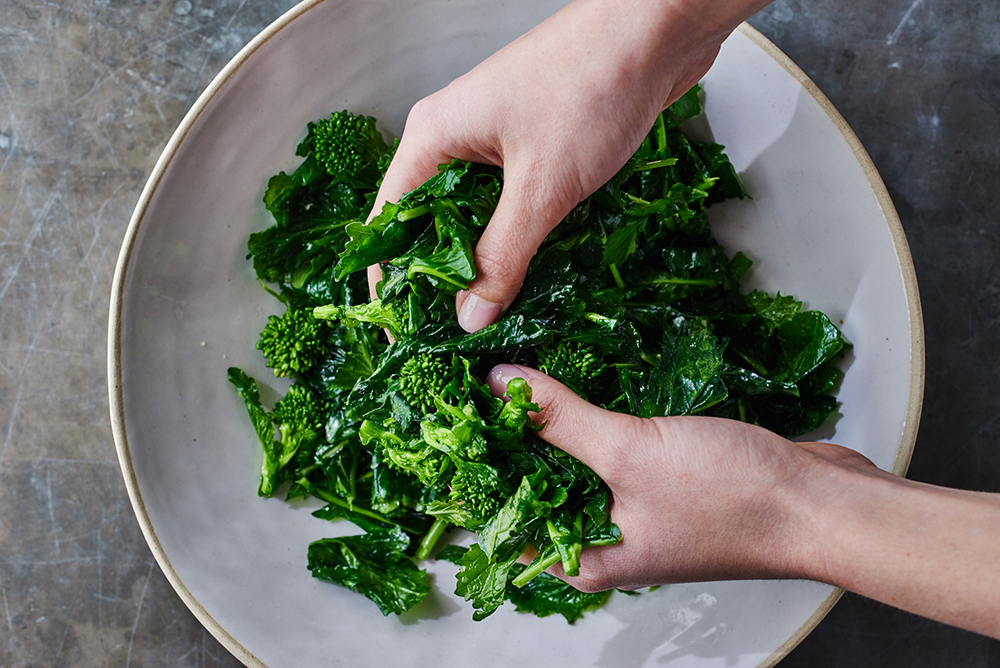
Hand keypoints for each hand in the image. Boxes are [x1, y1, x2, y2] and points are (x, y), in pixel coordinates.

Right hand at [368, 0, 770, 330]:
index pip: (389, 223)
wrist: (658, 29)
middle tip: (453, 339)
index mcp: (433, 138)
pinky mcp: (531, 147)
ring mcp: (492, 141)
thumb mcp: (542, 187)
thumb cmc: (591, 90)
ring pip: (471, 218)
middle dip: (439, 281)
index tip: (404, 338)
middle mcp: (452, 139)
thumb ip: (501, 255)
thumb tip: (469, 317)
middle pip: (426, 225)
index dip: (390, 284)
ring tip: (489, 320)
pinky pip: (507, 205)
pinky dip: (513, 239)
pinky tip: (528, 275)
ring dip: (480, 263)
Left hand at [487, 363, 880, 589]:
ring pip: (578, 462)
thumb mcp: (629, 454)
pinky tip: (577, 379)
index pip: (507, 521)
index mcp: (587, 556)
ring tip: (515, 373)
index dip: (474, 476)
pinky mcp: (663, 478)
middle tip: (478, 383)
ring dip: (554, 423)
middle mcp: (607, 538)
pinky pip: (613, 446)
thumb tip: (501, 387)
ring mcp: (636, 508)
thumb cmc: (732, 499)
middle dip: (512, 439)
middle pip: (539, 486)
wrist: (821, 501)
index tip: (448, 423)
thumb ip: (561, 420)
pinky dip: (595, 418)